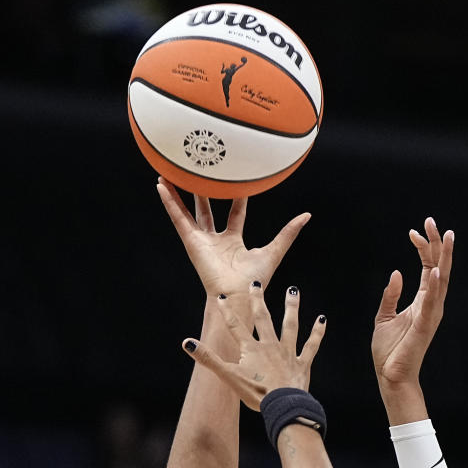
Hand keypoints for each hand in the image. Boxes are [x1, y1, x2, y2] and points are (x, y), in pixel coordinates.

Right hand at [157, 178, 309, 299]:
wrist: (238, 294)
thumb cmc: (254, 280)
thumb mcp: (274, 250)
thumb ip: (288, 233)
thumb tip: (306, 216)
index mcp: (234, 242)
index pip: (236, 213)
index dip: (237, 197)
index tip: (237, 179)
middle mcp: (216, 240)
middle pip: (208, 210)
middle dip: (204, 192)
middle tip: (200, 172)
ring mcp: (201, 240)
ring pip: (188, 211)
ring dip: (179, 193)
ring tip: (171, 172)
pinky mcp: (191, 242)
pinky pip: (178, 218)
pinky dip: (169, 202)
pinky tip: (161, 185)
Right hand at [181, 283, 325, 409]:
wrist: (283, 405)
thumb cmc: (256, 393)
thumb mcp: (228, 377)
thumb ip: (208, 359)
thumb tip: (187, 343)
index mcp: (251, 350)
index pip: (236, 327)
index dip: (227, 312)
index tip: (222, 297)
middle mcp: (270, 346)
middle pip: (264, 319)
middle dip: (259, 301)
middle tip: (256, 284)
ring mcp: (288, 353)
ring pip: (290, 326)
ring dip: (291, 308)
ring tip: (293, 291)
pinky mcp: (302, 364)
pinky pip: (311, 346)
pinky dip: (317, 333)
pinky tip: (322, 320)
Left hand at [371, 217, 453, 395]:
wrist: (390, 376)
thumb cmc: (389, 351)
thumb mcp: (384, 317)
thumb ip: (390, 295)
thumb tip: (396, 273)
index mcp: (422, 301)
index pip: (427, 267)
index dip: (423, 248)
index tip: (413, 231)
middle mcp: (431, 304)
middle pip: (438, 267)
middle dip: (436, 244)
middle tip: (432, 221)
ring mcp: (430, 314)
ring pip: (441, 280)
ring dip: (443, 258)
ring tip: (445, 236)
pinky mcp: (425, 325)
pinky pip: (432, 302)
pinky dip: (435, 286)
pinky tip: (436, 270)